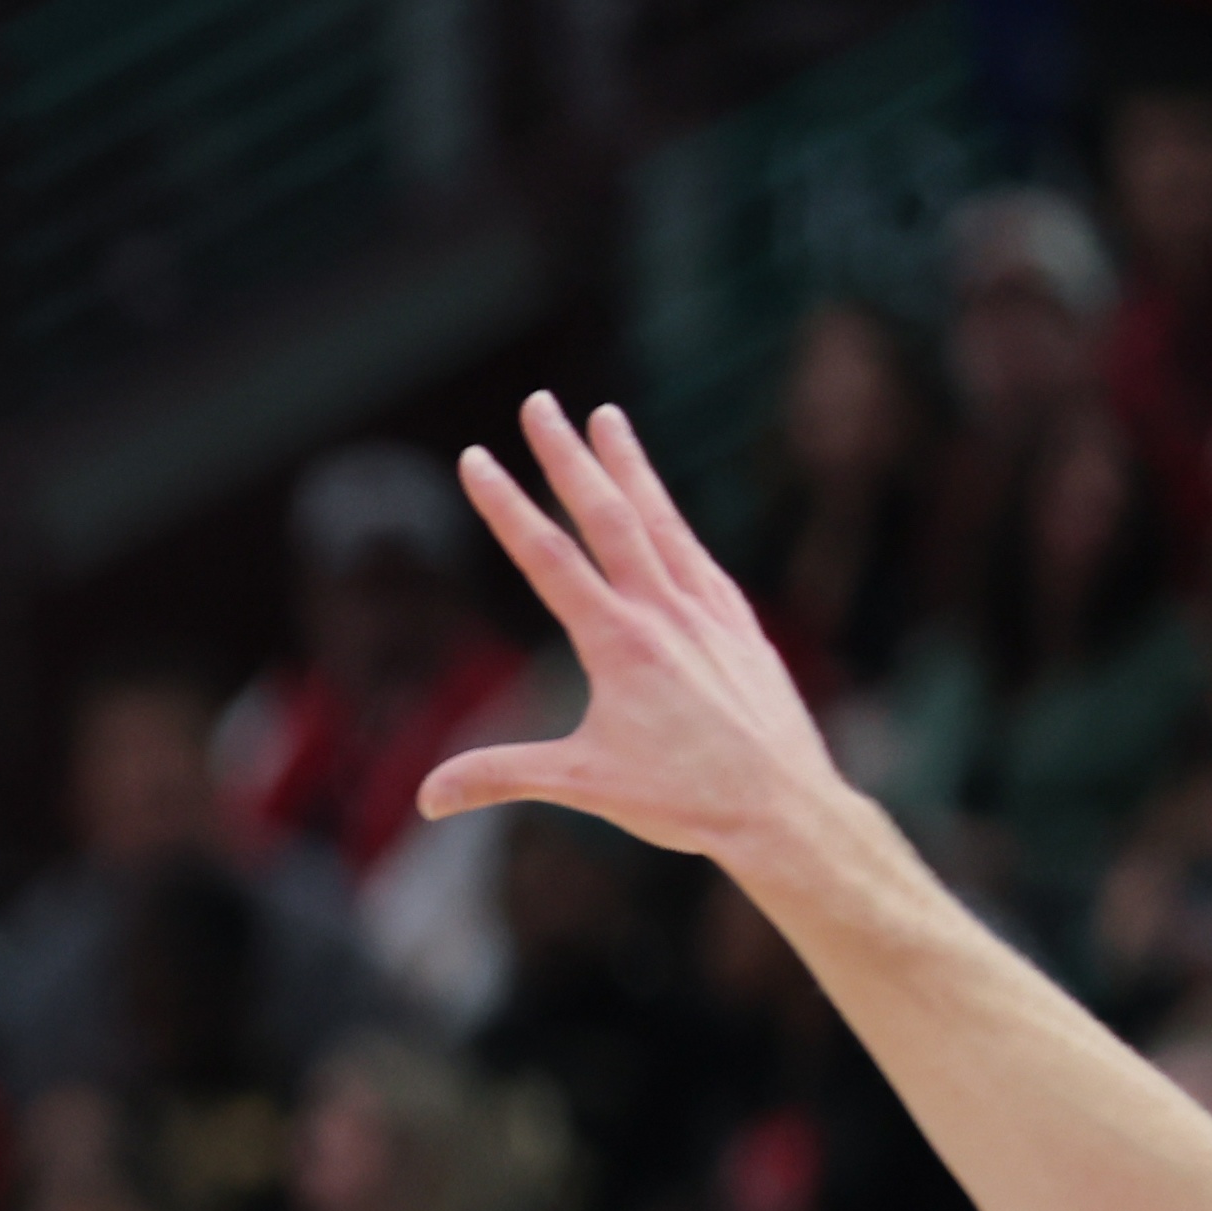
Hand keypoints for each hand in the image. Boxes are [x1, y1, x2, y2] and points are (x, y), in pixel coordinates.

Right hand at [417, 395, 850, 873]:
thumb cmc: (686, 800)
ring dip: (629, 465)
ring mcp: (709, 612)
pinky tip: (660, 507)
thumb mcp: (583, 786)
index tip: (476, 458)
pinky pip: (698, 556)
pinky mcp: (738, 625)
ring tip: (607, 415)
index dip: (506, 506)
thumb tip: (426, 799)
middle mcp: (666, 613)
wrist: (786, 808)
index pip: (549, 559)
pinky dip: (672, 520)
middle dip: (566, 456)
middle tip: (539, 401)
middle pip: (608, 515)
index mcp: (620, 644)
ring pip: (660, 521)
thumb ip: (501, 776)